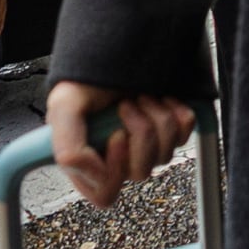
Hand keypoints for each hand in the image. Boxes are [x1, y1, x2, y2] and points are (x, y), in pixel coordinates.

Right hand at [43, 80, 197, 210]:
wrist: (118, 53)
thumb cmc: (88, 80)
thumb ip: (66, 148)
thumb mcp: (64, 106)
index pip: (106, 194)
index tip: (117, 134)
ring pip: (164, 155)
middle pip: (140, 173)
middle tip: (128, 104)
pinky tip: (161, 97)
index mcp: (88, 164)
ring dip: (156, 118)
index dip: (115, 169)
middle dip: (139, 133)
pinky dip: (176, 111)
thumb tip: (89, 174)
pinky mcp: (170, 134)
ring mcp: (146, 149)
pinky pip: (184, 135)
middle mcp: (118, 161)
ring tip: (142, 95)